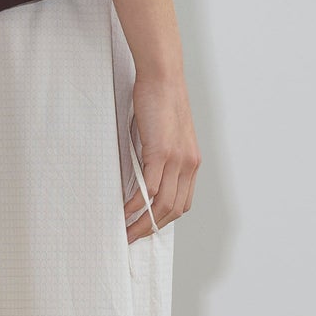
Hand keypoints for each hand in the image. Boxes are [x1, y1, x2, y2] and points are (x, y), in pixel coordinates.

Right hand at [124, 72, 199, 241]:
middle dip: (151, 229)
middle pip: (172, 210)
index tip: (146, 229)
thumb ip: (157, 158)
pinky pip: (149, 189)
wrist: (163, 77)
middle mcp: (189, 165)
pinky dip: (136, 205)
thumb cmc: (159, 101)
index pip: (182, 203)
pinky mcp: (161, 153)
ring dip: (142, 223)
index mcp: (191, 163)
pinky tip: (124, 211)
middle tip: (131, 238)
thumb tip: (140, 177)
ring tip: (125, 232)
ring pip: (161, 205)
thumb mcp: (163, 136)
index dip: (164, 220)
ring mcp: (177, 160)